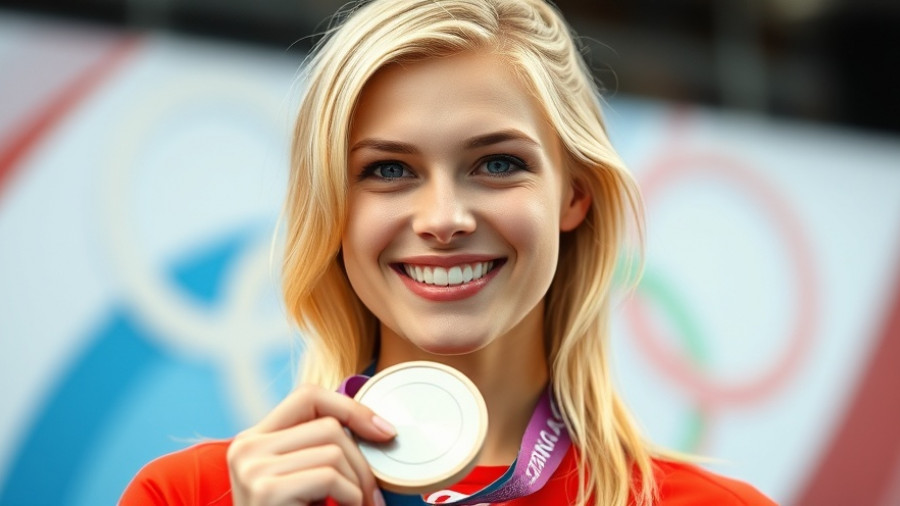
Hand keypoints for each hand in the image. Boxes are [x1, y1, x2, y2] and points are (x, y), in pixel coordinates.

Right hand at [227, 384, 395, 505]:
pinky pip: (329, 476)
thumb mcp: (302, 481)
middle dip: (361, 461)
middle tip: (372, 495)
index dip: (351, 408)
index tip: (384, 432)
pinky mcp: (266, 488)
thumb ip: (320, 450)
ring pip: (334, 450)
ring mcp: (252, 467)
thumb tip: (379, 429)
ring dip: (356, 484)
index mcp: (253, 439)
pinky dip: (349, 498)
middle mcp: (246, 447)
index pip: (307, 396)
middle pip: (328, 426)